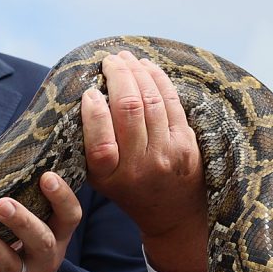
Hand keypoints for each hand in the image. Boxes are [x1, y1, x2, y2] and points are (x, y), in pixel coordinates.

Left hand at [0, 171, 78, 271]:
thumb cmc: (26, 251)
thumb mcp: (40, 231)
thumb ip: (30, 205)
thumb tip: (5, 158)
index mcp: (56, 236)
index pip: (69, 216)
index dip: (62, 197)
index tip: (46, 176)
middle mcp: (44, 259)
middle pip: (41, 241)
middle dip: (22, 222)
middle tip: (2, 205)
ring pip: (10, 265)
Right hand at [79, 51, 208, 271]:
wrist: (171, 212)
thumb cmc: (127, 188)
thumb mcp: (100, 177)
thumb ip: (90, 144)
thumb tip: (86, 95)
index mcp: (110, 177)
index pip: (100, 140)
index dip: (94, 110)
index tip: (89, 91)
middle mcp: (139, 166)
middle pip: (129, 110)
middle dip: (118, 77)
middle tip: (108, 60)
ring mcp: (166, 154)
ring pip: (151, 101)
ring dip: (137, 72)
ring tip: (125, 59)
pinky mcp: (186, 144)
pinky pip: (171, 102)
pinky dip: (158, 79)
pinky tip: (147, 66)